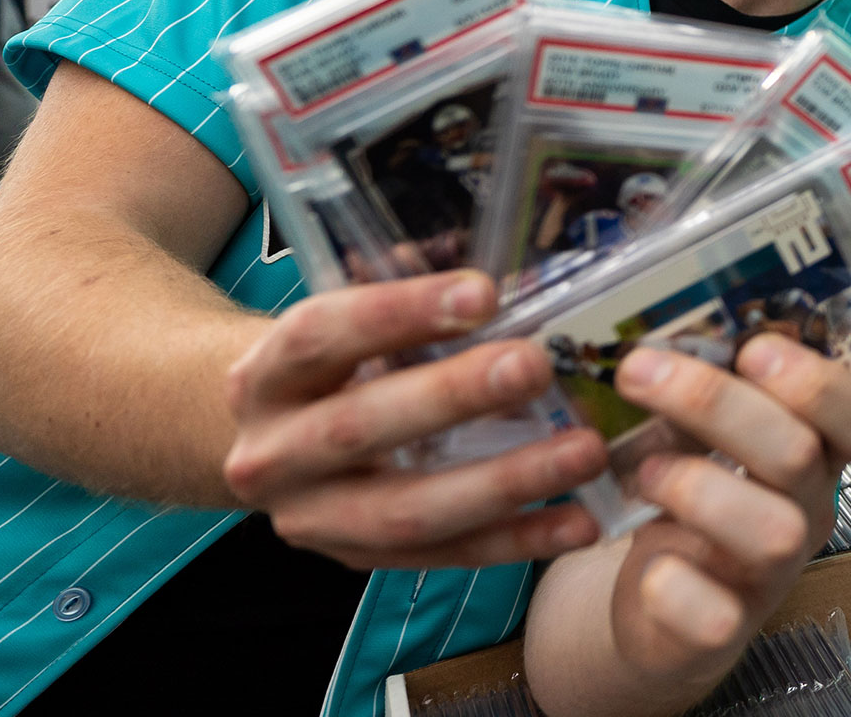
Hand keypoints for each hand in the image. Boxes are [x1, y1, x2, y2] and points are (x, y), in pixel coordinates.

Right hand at [222, 270, 609, 569]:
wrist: (266, 446)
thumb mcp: (343, 328)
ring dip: (504, 481)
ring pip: (408, 511)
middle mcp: (273, 453)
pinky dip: (518, 540)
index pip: (324, 335)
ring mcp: (311, 519)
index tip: (484, 293)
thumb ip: (409, 312)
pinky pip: (446, 556)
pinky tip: (579, 521)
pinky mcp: (357, 562)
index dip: (401, 311)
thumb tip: (515, 288)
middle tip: (535, 366)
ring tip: (584, 452)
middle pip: (362, 426)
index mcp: (266, 375)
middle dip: (454, 396)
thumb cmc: (332, 368)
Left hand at [605, 335, 850, 696]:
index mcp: (815, 455)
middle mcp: (805, 512)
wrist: (660, 608)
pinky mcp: (720, 632)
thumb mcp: (708, 440)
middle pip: (797, 453)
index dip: (819, 381)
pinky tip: (650, 564)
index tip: (752, 348)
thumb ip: (708, 395)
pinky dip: (672, 584)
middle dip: (716, 402)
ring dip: (698, 488)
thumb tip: (667, 334)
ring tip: (647, 471)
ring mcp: (769, 576)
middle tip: (642, 371)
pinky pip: (712, 616)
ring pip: (772, 531)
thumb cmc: (689, 502)